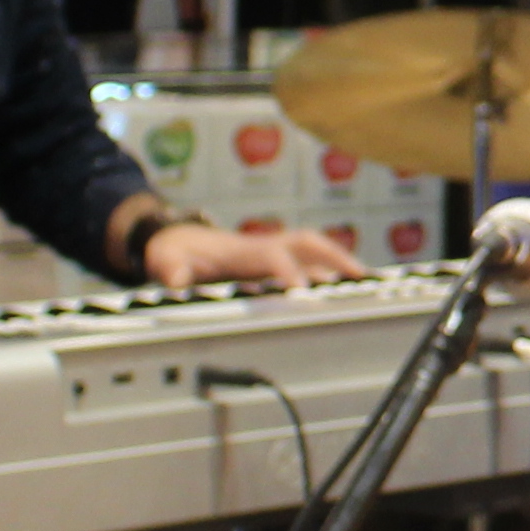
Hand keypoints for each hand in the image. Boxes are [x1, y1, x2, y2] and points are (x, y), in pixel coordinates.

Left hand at [139, 220, 356, 288]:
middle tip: (361, 275)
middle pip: (306, 243)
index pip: (271, 255)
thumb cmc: (172, 250)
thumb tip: (178, 278)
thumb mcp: (163, 260)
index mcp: (238, 250)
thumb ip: (170, 270)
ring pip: (311, 253)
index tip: (303, 289)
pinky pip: (305, 264)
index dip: (287, 270)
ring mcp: (268, 253)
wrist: (171, 238)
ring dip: (338, 264)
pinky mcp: (270, 262)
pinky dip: (326, 274)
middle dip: (334, 256)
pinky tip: (341, 292)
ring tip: (366, 284)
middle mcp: (260, 247)